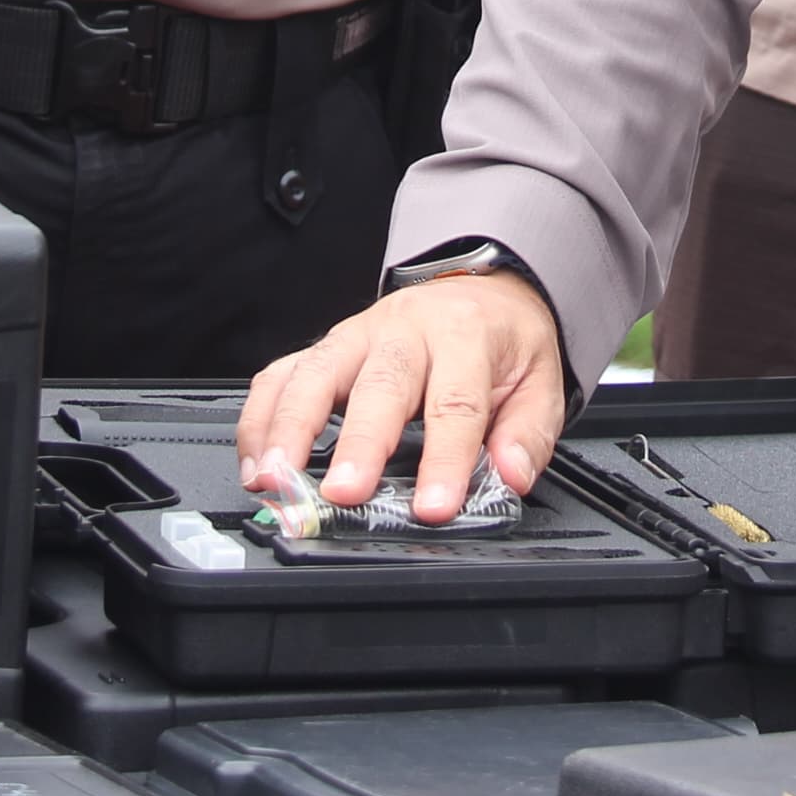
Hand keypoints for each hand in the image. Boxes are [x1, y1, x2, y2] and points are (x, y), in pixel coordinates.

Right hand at [239, 271, 567, 523]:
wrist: (480, 289)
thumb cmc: (502, 342)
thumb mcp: (541, 382)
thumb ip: (527, 434)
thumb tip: (510, 476)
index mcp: (465, 334)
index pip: (455, 402)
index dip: (444, 459)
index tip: (434, 506)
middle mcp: (405, 330)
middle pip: (378, 386)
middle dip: (357, 444)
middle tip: (342, 494)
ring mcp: (356, 335)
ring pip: (313, 375)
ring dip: (288, 430)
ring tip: (274, 480)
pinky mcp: (324, 347)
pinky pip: (280, 375)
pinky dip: (259, 419)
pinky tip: (255, 462)